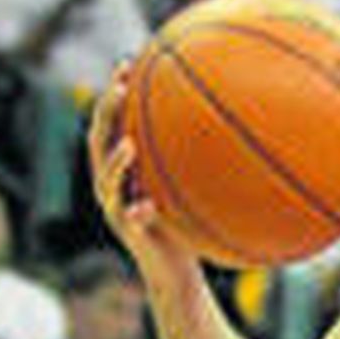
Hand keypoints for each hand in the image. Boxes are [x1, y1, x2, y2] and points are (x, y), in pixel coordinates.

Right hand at [87, 67, 205, 283]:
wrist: (178, 275)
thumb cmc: (190, 226)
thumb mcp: (196, 187)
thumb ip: (202, 160)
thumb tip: (242, 123)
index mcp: (123, 168)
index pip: (111, 122)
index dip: (114, 94)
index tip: (127, 62)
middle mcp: (112, 184)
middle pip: (97, 141)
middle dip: (105, 113)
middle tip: (120, 89)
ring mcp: (117, 209)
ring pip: (105, 181)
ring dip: (115, 162)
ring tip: (128, 145)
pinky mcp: (130, 235)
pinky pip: (129, 219)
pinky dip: (136, 211)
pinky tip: (147, 205)